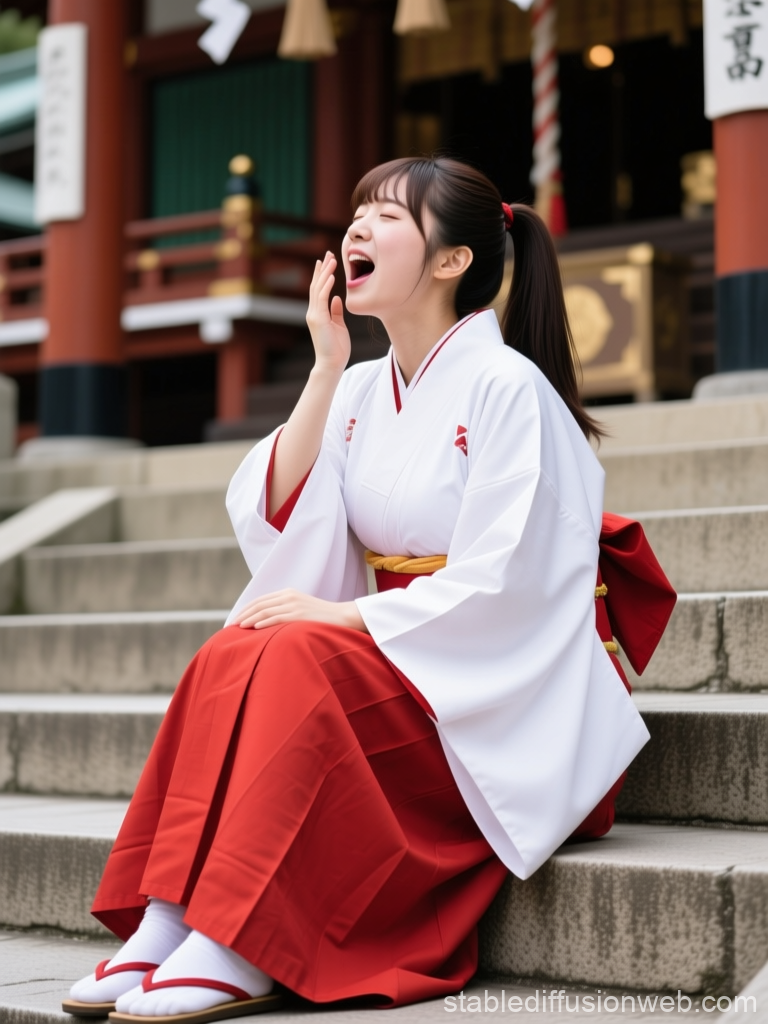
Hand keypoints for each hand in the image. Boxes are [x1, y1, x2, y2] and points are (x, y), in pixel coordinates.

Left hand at [234, 589, 366, 631]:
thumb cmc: (323, 618)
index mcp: (288, 593)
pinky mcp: (300, 614)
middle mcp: (289, 596)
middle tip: (231, 626)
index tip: (236, 620)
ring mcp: (295, 604)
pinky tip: (255, 628)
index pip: (261, 600)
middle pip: (260, 604)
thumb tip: (268, 623)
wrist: (344, 617)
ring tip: (238, 628)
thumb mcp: (302, 610)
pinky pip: (277, 618)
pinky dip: (264, 622)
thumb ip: (286, 612)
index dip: (246, 609)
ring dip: (250, 620)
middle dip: (244, 614)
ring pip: (265, 611)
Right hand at [306, 252, 350, 374]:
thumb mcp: (339, 326)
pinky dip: (326, 286)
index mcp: (318, 313)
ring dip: (325, 273)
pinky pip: (322, 298)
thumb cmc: (337, 348)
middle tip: (328, 254)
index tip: (327, 261)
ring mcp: (314, 315)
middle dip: (322, 269)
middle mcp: (313, 312)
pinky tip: (332, 276)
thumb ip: (336, 312)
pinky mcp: (318, 319)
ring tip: (331, 260)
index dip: (323, 275)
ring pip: (318, 289)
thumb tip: (337, 298)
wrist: (332, 364)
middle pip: (316, 285)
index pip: (319, 290)